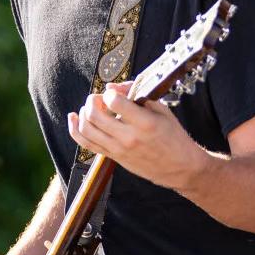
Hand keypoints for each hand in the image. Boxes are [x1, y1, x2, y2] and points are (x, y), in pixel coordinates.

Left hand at [67, 80, 199, 191]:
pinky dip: (74, 129)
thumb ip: (137, 95)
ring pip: (86, 129)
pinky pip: (86, 144)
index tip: (116, 92)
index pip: (114, 101)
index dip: (111, 92)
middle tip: (100, 98)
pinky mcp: (113, 157)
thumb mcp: (162, 110)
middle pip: (94, 115)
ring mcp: (118, 149)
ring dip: (83, 113)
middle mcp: (128, 137)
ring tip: (90, 108)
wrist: (181, 168)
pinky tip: (74, 118)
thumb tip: (113, 87)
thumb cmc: (174, 137)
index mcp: (144, 123)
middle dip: (93, 100)